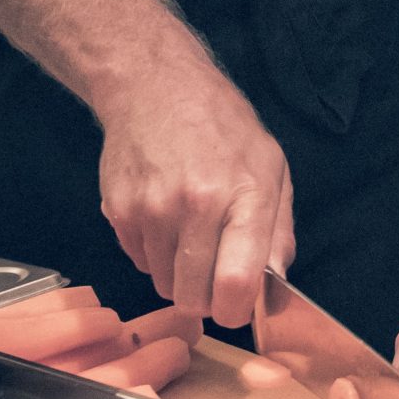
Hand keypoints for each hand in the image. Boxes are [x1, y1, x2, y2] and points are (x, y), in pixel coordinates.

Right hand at [94, 61, 293, 329]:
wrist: (156, 88)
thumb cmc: (222, 127)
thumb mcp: (272, 167)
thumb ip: (279, 230)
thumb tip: (275, 283)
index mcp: (245, 194)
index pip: (236, 282)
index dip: (237, 310)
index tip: (238, 306)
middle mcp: (197, 205)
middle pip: (194, 297)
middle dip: (207, 299)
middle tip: (215, 275)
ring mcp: (152, 211)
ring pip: (165, 285)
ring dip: (180, 275)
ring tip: (191, 235)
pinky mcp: (119, 213)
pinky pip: (140, 263)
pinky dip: (155, 255)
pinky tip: (166, 220)